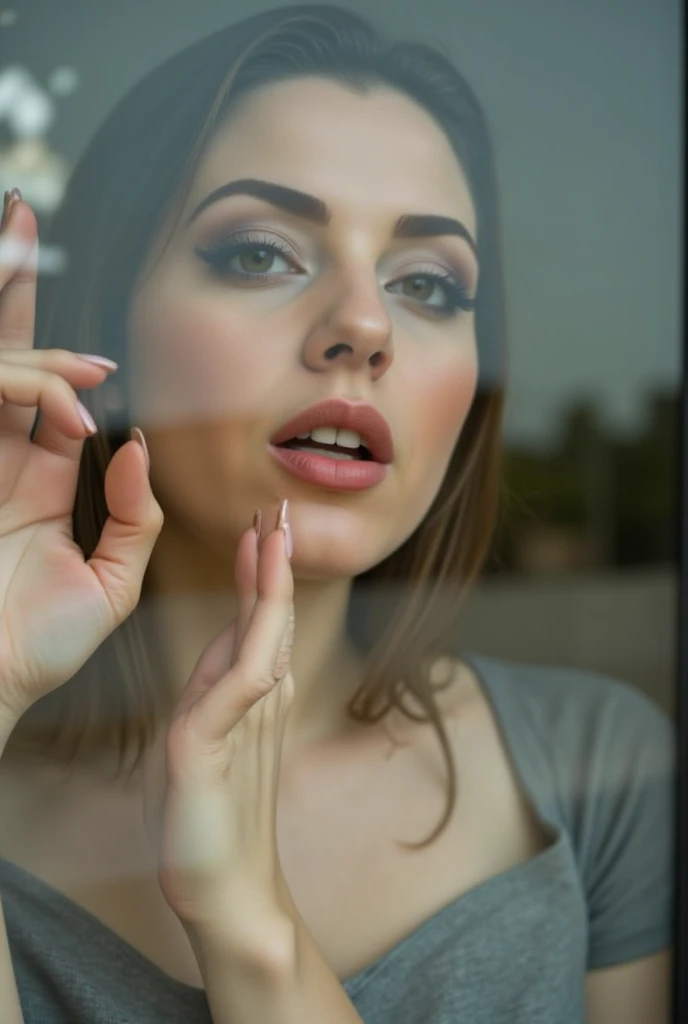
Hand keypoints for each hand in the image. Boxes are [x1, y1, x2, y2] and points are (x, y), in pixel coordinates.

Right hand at [0, 192, 163, 728]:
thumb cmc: (40, 647)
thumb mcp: (112, 578)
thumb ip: (133, 513)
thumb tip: (135, 445)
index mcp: (35, 479)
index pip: (44, 390)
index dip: (55, 345)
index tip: (85, 322)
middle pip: (2, 354)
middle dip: (6, 284)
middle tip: (15, 211)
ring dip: (18, 329)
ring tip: (65, 327)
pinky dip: (20, 388)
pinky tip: (70, 411)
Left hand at [145, 502, 295, 954]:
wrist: (227, 888)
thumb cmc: (212, 816)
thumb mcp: (211, 736)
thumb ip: (225, 689)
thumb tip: (236, 645)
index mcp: (254, 692)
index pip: (259, 618)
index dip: (261, 570)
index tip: (263, 526)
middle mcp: (261, 696)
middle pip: (270, 614)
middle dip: (274, 558)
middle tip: (282, 506)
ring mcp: (248, 716)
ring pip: (266, 634)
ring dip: (270, 581)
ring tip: (275, 532)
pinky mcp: (222, 740)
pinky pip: (246, 679)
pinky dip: (257, 635)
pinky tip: (266, 606)